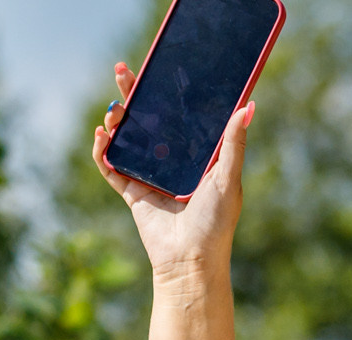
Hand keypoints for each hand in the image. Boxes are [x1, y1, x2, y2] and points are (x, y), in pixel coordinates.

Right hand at [90, 61, 254, 280]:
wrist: (191, 260)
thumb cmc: (216, 222)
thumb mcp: (227, 177)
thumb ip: (234, 142)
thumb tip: (249, 105)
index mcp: (193, 154)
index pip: (176, 114)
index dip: (164, 91)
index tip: (156, 68)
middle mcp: (170, 161)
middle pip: (146, 119)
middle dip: (132, 94)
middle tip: (122, 70)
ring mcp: (148, 176)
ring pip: (126, 138)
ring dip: (116, 119)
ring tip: (114, 108)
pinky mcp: (132, 193)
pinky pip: (110, 166)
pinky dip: (102, 150)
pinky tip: (102, 135)